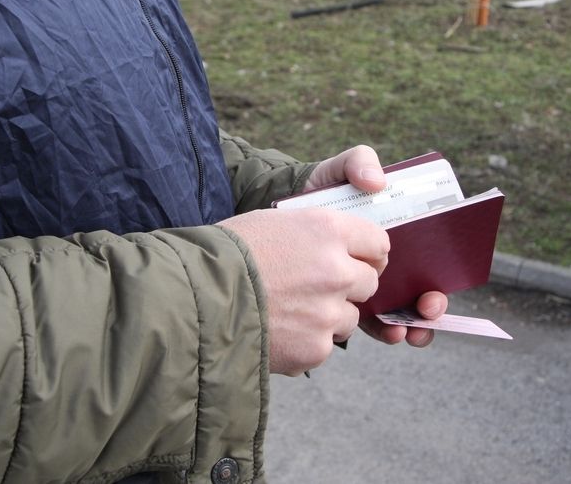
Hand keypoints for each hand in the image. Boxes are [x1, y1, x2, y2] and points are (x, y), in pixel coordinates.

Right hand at [218, 207, 388, 376]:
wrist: (192, 297)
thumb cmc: (226, 254)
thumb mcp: (273, 223)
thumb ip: (313, 235)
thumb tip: (337, 247)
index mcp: (326, 230)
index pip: (378, 242)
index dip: (367, 252)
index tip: (357, 259)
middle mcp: (337, 270)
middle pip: (369, 281)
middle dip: (348, 284)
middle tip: (315, 287)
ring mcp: (328, 312)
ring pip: (349, 317)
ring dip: (327, 315)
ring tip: (288, 311)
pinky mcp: (315, 348)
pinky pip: (323, 344)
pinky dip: (305, 341)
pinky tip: (276, 330)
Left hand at [304, 144, 446, 347]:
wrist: (280, 211)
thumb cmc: (317, 189)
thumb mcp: (338, 170)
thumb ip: (359, 162)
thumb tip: (378, 182)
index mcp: (392, 236)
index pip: (427, 260)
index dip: (437, 275)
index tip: (435, 284)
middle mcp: (386, 262)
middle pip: (420, 290)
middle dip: (430, 305)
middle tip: (428, 307)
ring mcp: (366, 283)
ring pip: (399, 310)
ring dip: (411, 323)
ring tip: (406, 329)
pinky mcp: (344, 299)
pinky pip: (371, 320)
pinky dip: (384, 328)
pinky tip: (387, 330)